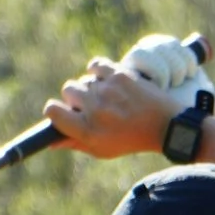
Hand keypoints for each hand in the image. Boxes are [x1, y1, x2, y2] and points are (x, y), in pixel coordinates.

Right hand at [44, 56, 182, 161]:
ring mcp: (108, 90)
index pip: (53, 112)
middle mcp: (96, 110)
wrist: (164, 125)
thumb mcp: (102, 150)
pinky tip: (105, 80)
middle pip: (68, 90)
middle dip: (75, 97)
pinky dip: (97, 70)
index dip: (53, 110)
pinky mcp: (120, 74)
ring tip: (107, 97)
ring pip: (84, 79)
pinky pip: (95, 64)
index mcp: (88, 132)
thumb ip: (74, 143)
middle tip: (89, 104)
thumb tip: (50, 141)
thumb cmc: (129, 140)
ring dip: (91, 87)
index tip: (60, 111)